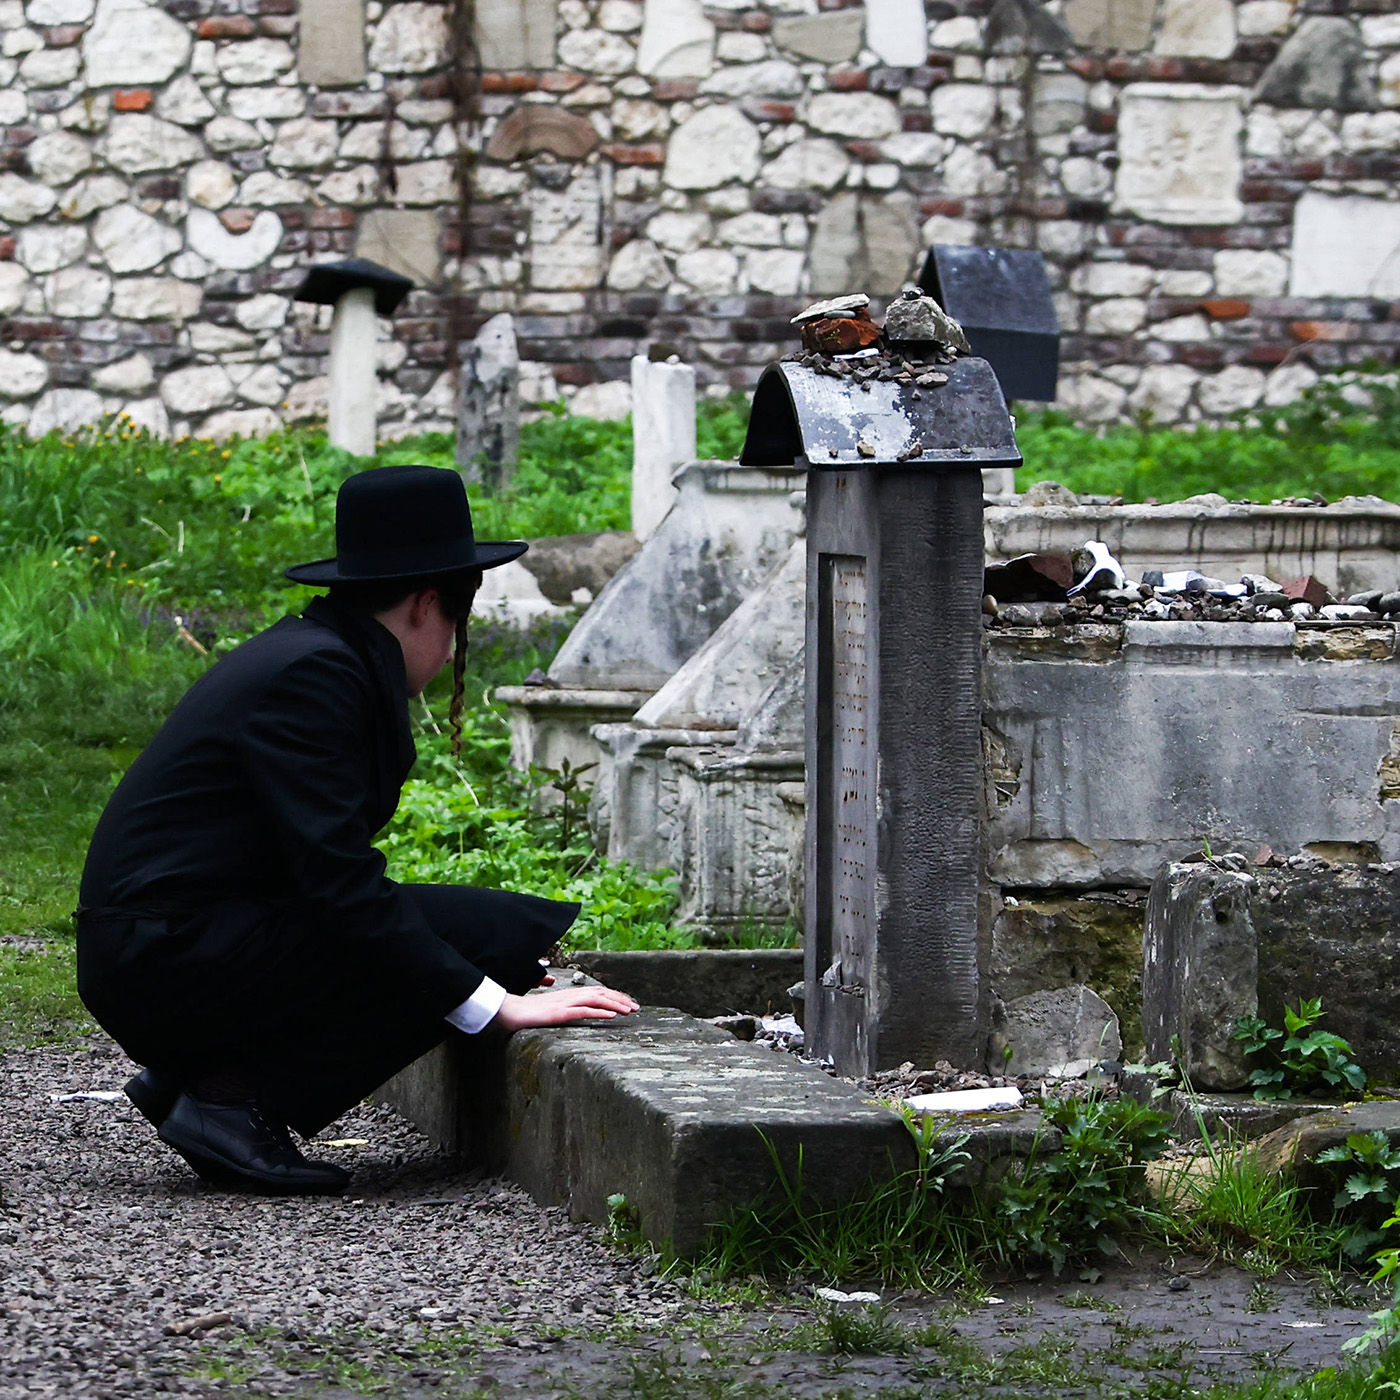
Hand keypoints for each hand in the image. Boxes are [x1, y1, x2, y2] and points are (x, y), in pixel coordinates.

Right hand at [493, 983, 639, 1031]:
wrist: (508, 1012)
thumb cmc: (527, 1012)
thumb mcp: (549, 1011)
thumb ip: (563, 1009)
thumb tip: (574, 1012)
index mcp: (568, 995)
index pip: (596, 992)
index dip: (613, 995)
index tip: (627, 1002)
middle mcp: (569, 996)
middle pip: (601, 993)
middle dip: (620, 998)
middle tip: (636, 1007)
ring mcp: (565, 1003)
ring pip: (596, 999)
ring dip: (615, 1004)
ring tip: (630, 1010)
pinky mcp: (559, 1013)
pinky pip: (583, 1011)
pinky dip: (600, 1011)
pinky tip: (611, 1015)